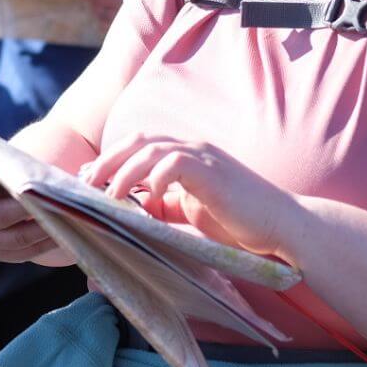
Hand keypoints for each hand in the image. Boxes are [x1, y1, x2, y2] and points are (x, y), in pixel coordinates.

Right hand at [0, 164, 74, 265]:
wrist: (7, 202)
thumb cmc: (11, 178)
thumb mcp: (8, 167)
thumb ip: (17, 166)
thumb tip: (41, 174)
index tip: (7, 167)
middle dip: (24, 209)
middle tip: (45, 201)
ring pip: (15, 238)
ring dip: (40, 230)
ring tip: (61, 220)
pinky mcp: (2, 253)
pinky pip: (26, 252)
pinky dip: (45, 244)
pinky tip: (62, 235)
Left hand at [81, 135, 303, 260]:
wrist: (281, 226)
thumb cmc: (237, 224)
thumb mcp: (189, 219)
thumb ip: (162, 215)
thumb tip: (128, 223)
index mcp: (185, 157)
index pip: (139, 147)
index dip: (111, 159)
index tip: (87, 180)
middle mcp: (192, 149)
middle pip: (138, 141)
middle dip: (108, 159)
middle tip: (86, 182)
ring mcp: (203, 158)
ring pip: (152, 149)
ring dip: (124, 170)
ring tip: (108, 193)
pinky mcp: (212, 172)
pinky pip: (176, 163)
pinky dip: (157, 177)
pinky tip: (149, 197)